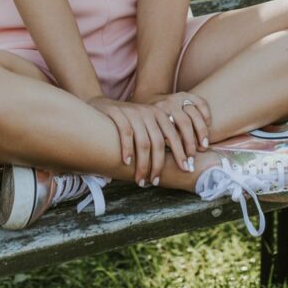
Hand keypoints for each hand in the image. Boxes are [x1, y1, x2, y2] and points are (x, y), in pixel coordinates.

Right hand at [87, 92, 209, 186]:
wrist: (102, 105)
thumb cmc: (129, 122)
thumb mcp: (147, 124)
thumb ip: (160, 137)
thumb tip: (181, 162)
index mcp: (159, 114)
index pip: (174, 135)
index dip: (181, 152)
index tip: (186, 169)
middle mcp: (148, 112)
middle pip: (158, 142)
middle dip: (158, 164)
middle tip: (156, 182)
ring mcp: (133, 113)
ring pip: (143, 142)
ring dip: (143, 164)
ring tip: (141, 181)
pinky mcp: (117, 113)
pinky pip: (126, 133)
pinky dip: (127, 149)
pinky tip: (127, 163)